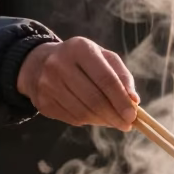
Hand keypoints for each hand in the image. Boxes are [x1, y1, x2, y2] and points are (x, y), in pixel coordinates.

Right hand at [16, 37, 139, 130]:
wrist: (40, 63)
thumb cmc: (82, 60)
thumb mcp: (103, 57)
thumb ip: (122, 76)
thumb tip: (134, 100)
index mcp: (80, 48)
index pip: (105, 79)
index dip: (121, 100)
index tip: (133, 115)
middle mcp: (60, 64)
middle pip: (94, 99)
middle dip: (114, 115)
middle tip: (127, 125)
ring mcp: (48, 84)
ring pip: (83, 113)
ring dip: (103, 121)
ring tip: (114, 121)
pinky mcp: (43, 103)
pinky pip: (72, 119)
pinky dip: (88, 121)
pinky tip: (95, 117)